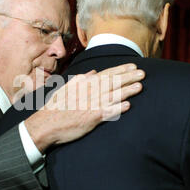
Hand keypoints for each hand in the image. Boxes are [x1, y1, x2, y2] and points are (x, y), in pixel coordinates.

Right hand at [24, 63, 144, 152]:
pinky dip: (118, 108)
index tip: (133, 65)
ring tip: (140, 86)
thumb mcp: (66, 88)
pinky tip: (128, 105)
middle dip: (129, 76)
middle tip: (143, 73)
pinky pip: (108, 112)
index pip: (107, 73)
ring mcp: (92, 104)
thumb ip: (80, 79)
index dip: (121, 69)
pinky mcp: (92, 117)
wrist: (46, 124)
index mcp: (84, 83)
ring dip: (128, 90)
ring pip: (114, 95)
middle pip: (113, 82)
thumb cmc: (55, 106)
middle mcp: (90, 91)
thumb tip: (91, 73)